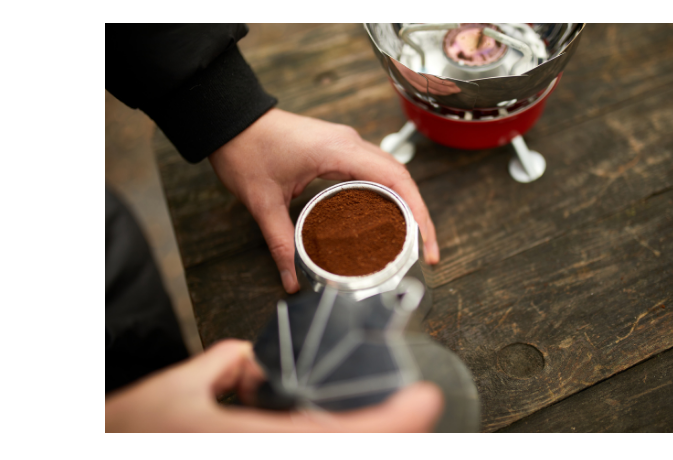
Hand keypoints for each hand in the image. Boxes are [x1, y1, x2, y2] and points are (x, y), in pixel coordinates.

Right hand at [105, 339, 443, 431]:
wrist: (105, 446)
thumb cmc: (131, 432)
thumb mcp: (178, 389)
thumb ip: (227, 364)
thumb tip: (254, 369)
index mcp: (254, 443)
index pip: (342, 435)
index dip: (392, 421)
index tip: (425, 401)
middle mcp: (265, 457)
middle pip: (346, 449)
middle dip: (385, 432)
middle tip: (413, 408)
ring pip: (328, 451)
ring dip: (356, 434)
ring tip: (382, 414)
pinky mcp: (255, 458)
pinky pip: (303, 449)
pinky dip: (324, 437)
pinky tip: (323, 425)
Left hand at [208, 108, 439, 293]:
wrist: (229, 120)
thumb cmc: (245, 149)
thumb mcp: (262, 202)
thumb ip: (281, 243)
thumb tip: (293, 280)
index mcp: (339, 152)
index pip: (396, 180)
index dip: (418, 213)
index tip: (426, 244)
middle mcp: (350, 144)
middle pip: (402, 179)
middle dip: (420, 217)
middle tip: (426, 252)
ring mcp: (346, 145)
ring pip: (392, 174)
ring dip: (407, 205)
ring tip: (413, 241)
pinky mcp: (339, 150)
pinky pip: (375, 171)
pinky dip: (389, 195)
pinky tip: (388, 219)